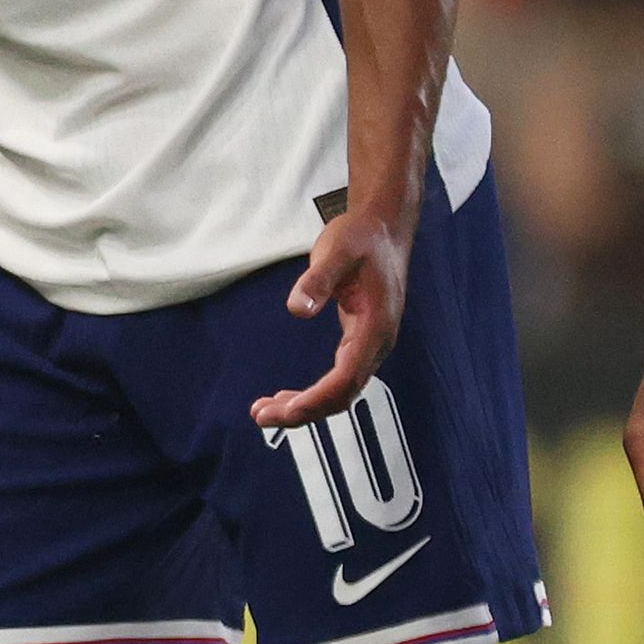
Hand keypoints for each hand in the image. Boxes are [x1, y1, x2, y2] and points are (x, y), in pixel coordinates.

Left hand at [250, 196, 414, 429]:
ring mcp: (371, 342)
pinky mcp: (361, 338)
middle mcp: (379, 341)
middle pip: (344, 392)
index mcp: (377, 325)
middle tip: (260, 417)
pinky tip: (286, 396)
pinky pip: (340, 377)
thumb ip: (317, 280)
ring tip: (264, 411)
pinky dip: (313, 392)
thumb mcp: (336, 251)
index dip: (317, 398)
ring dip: (305, 405)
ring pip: (341, 389)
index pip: (347, 377)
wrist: (384, 227)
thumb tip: (297, 309)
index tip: (285, 411)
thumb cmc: (360, 237)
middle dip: (304, 410)